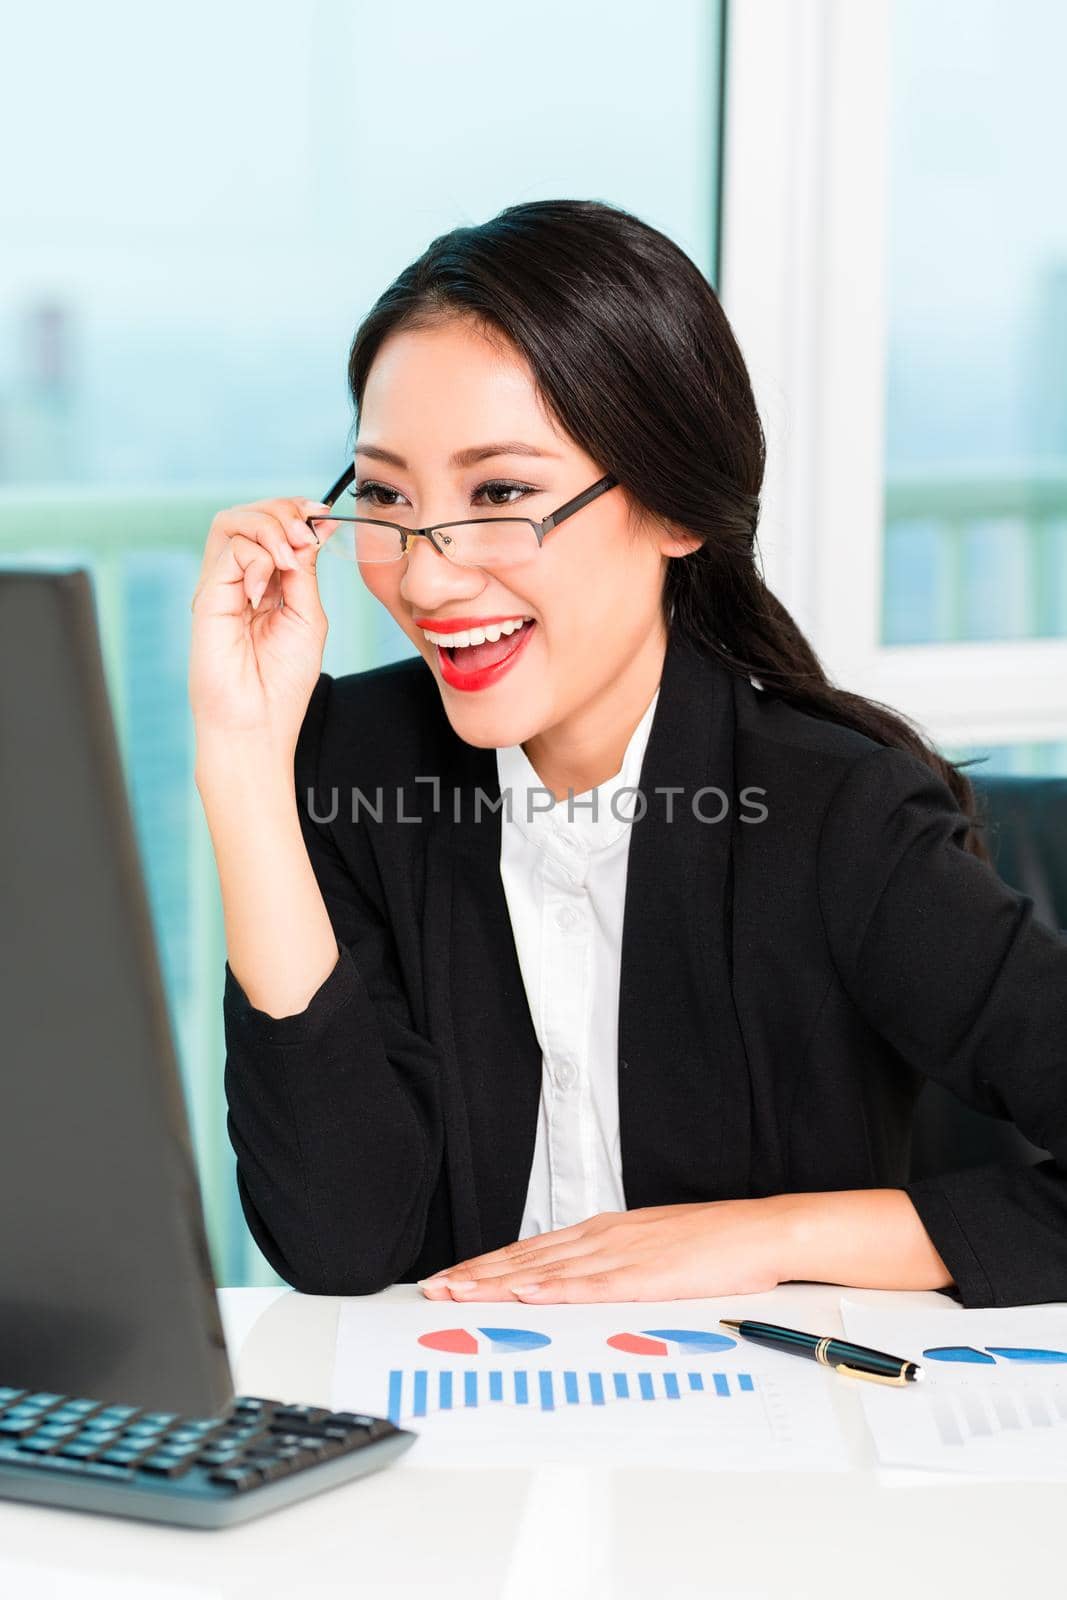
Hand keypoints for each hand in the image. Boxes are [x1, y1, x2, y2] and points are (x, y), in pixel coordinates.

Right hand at [189, 495, 341, 754]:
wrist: (257, 722)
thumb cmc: (282, 681)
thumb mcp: (307, 615)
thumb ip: (305, 570)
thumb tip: (313, 528)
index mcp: (266, 584)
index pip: (274, 526)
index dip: (297, 512)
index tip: (324, 516)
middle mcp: (240, 580)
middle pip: (250, 514)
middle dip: (284, 512)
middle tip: (307, 536)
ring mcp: (221, 586)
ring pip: (233, 521)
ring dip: (269, 527)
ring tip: (289, 558)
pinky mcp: (208, 596)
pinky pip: (229, 550)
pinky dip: (256, 559)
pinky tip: (264, 592)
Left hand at [418, 1200, 788, 1302]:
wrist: (758, 1232)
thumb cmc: (711, 1245)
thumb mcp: (649, 1249)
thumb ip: (609, 1265)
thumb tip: (573, 1283)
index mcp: (603, 1232)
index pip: (531, 1251)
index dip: (486, 1266)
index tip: (452, 1279)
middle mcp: (602, 1237)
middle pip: (526, 1258)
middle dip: (475, 1275)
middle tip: (433, 1290)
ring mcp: (621, 1254)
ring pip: (546, 1269)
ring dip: (498, 1282)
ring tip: (459, 1293)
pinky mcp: (644, 1275)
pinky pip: (591, 1285)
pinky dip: (554, 1289)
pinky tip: (526, 1294)